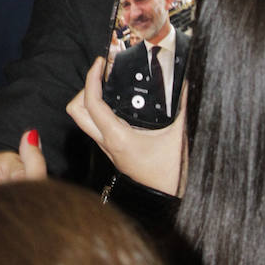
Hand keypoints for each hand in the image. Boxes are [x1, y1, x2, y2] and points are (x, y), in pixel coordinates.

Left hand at [66, 57, 185, 195]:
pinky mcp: (116, 153)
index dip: (91, 78)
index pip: (91, 103)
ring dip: (91, 100)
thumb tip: (187, 78)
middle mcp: (108, 144)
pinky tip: (121, 103)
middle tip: (103, 75)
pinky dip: (102, 111)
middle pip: (76, 112)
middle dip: (85, 88)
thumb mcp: (181, 133)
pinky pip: (98, 128)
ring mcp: (109, 150)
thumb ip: (184, 103)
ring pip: (85, 121)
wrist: (172, 201)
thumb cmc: (174, 172)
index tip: (100, 62)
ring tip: (110, 84)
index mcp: (118, 138)